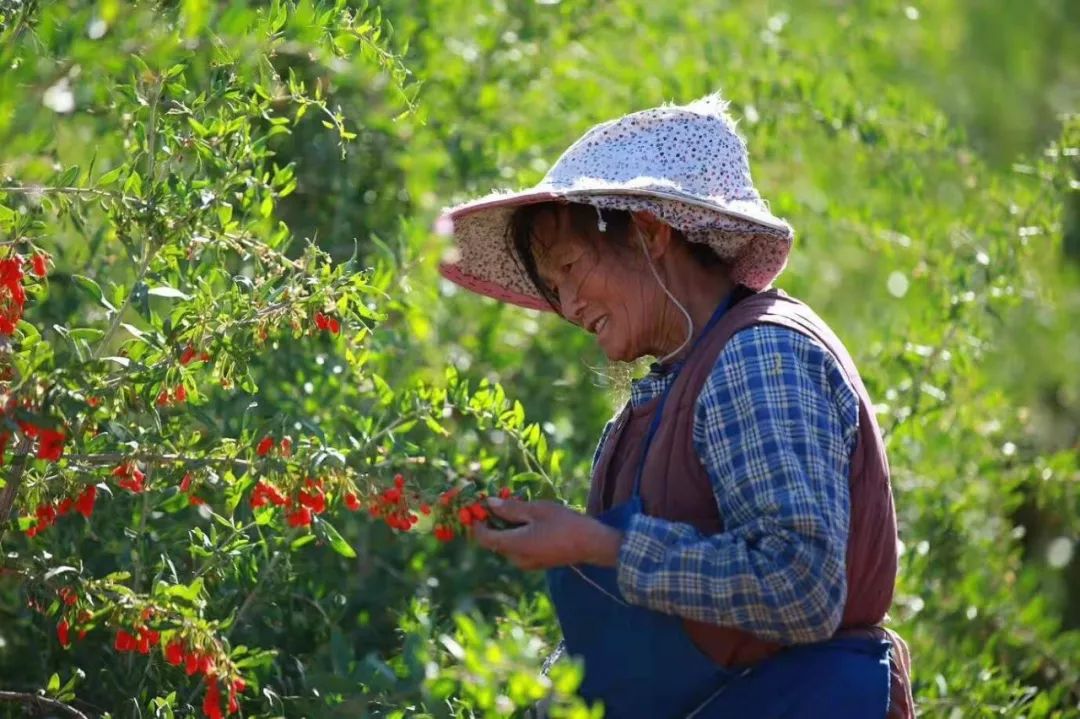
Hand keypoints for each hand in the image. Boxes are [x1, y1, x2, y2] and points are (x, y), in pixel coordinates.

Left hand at [472, 497, 622, 570]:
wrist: (592, 544)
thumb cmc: (565, 524)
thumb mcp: (536, 510)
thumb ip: (510, 509)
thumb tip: (489, 503)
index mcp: (514, 545)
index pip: (483, 538)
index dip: (476, 522)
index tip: (478, 506)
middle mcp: (516, 559)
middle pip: (494, 540)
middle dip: (493, 521)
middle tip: (500, 500)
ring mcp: (527, 563)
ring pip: (507, 543)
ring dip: (506, 526)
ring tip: (517, 506)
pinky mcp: (536, 563)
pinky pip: (518, 548)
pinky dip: (517, 534)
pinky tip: (529, 520)